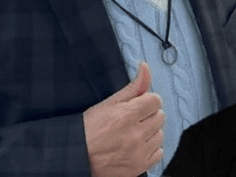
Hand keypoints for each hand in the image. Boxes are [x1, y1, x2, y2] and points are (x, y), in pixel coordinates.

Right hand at [83, 62, 164, 176]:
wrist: (76, 156)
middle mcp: (135, 134)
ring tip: (133, 134)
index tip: (139, 105)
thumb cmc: (89, 129)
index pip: (155, 100)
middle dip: (148, 116)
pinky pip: (158, 153)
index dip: (147, 101)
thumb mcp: (109, 103)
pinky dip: (150, 149)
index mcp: (127, 115)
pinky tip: (137, 146)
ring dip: (150, 133)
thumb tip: (146, 68)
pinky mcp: (139, 167)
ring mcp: (138, 152)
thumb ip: (133, 87)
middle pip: (159, 116)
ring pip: (160, 135)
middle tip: (133, 120)